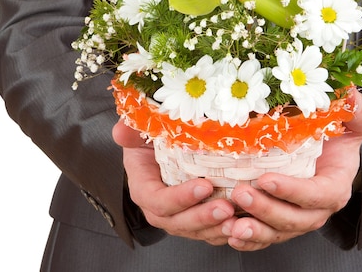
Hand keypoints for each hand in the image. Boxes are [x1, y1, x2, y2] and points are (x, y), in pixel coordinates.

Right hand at [112, 120, 236, 244]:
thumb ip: (130, 131)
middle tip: (225, 207)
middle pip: (176, 222)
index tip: (204, 185)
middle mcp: (158, 206)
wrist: (164, 143)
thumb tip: (121, 131)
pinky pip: (207, 231)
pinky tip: (239, 224)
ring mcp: (177, 214)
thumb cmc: (153, 136)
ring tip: (236, 220)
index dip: (180, 198)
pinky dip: (222, 231)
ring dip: (215, 228)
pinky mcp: (194, 216)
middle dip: (201, 217)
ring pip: (194, 231)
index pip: (157, 200)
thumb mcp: (140, 129)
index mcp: (143, 187)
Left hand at [113, 87, 361, 249]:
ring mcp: (297, 216)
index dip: (294, 191)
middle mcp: (317, 207)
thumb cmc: (337, 134)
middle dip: (267, 210)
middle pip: (296, 220)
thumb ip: (357, 111)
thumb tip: (352, 96)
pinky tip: (228, 234)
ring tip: (231, 223)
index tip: (267, 179)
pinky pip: (265, 236)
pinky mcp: (279, 221)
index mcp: (335, 186)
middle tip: (240, 193)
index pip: (319, 195)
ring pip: (278, 232)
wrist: (326, 148)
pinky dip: (248, 240)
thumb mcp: (352, 119)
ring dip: (254, 230)